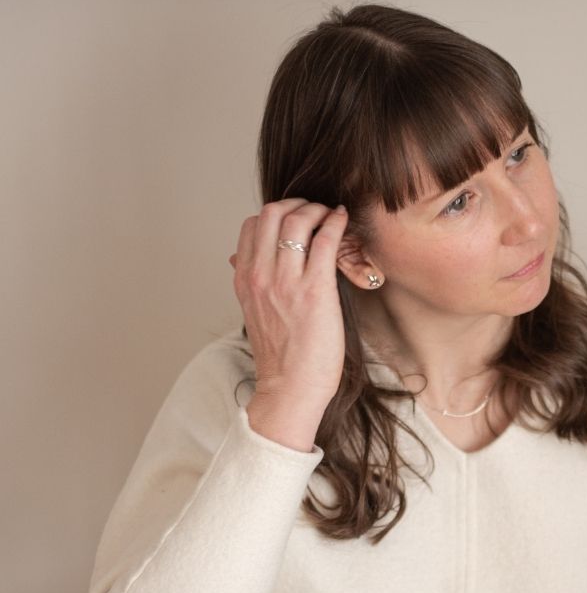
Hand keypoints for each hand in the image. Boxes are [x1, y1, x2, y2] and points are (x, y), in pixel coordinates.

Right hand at [228, 199, 350, 422]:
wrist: (290, 389)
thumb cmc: (280, 356)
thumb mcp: (253, 313)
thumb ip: (248, 282)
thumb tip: (237, 259)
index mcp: (244, 279)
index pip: (251, 225)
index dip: (276, 213)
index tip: (295, 218)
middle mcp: (260, 275)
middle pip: (271, 212)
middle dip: (297, 203)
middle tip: (315, 210)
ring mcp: (286, 281)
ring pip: (297, 219)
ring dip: (318, 209)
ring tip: (331, 216)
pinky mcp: (314, 290)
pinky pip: (325, 240)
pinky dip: (335, 223)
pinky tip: (342, 222)